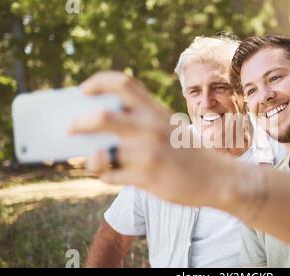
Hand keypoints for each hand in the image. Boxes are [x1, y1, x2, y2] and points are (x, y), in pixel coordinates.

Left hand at [69, 71, 226, 206]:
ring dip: (90, 159)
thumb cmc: (191, 154)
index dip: (98, 82)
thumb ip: (143, 124)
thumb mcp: (171, 129)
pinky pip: (111, 177)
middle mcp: (151, 128)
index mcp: (158, 111)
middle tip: (70, 128)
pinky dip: (106, 176)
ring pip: (100, 154)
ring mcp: (148, 154)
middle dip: (79, 123)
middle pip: (102, 116)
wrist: (219, 179)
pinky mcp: (147, 178)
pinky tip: (111, 175)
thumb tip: (102, 131)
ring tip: (91, 160)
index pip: (124, 83)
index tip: (83, 89)